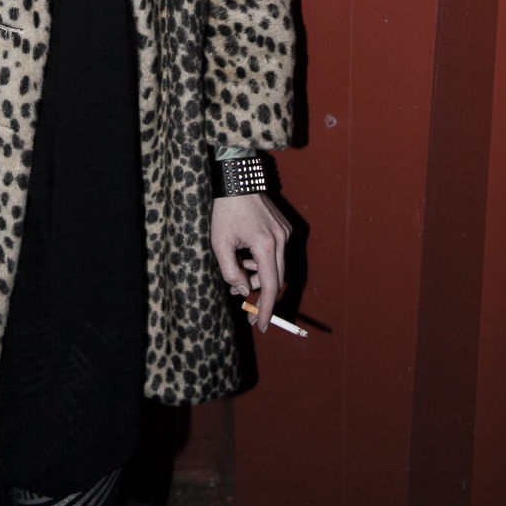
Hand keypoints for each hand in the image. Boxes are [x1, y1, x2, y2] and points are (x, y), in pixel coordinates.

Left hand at [211, 193, 290, 329]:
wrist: (237, 179)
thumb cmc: (225, 210)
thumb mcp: (220, 242)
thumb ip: (231, 270)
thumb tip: (244, 291)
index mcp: (265, 245)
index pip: (271, 286)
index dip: (267, 309)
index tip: (262, 326)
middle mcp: (281, 240)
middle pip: (276, 279)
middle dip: (260, 293)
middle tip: (242, 301)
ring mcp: (285, 233)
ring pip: (276, 266)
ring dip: (259, 275)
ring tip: (238, 269)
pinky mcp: (284, 228)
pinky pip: (277, 253)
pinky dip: (263, 261)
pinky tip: (246, 255)